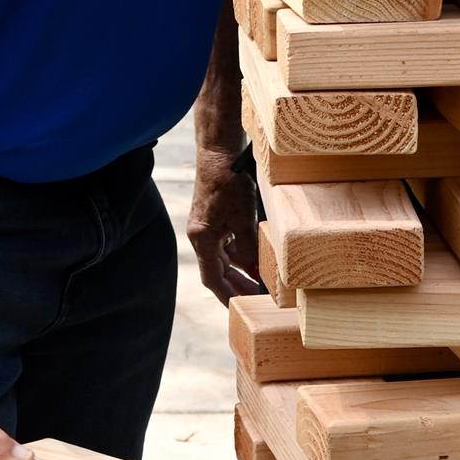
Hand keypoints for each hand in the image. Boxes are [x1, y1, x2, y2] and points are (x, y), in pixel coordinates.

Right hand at [188, 150, 261, 306]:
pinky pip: (225, 241)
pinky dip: (238, 250)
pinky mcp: (213, 216)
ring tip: (259, 278)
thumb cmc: (228, 182)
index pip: (212, 278)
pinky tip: (254, 253)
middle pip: (217, 269)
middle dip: (236, 284)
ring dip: (239, 267)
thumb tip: (255, 271)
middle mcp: (200, 235)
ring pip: (223, 255)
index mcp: (202, 239)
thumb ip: (249, 247)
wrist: (219, 151)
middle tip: (255, 297)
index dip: (226, 295)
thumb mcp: (244, 218)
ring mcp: (206, 225)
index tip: (239, 308)